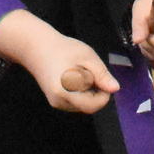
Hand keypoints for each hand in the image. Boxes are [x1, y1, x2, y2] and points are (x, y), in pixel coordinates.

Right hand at [0, 10, 117, 113]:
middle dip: (96, 93)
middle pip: (88, 107)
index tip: (104, 80)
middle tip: (91, 73)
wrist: (38, 47)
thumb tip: (115, 88)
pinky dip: (81, 93)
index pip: (93, 105)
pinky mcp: (55, 100)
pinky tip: (75, 77)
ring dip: (88, 93)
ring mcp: (56, 102)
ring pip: (82, 105)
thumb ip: (101, 75)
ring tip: (81, 73)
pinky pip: (75, 102)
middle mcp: (59, 101)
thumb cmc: (62, 49)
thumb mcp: (87, 57)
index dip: (104, 95)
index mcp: (65, 91)